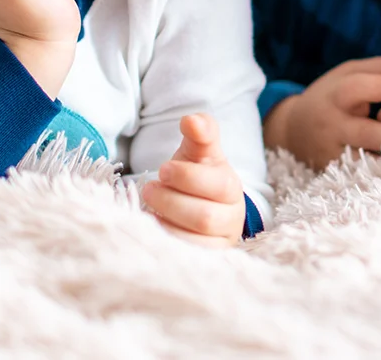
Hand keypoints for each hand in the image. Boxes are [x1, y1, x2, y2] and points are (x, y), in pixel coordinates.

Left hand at [142, 114, 245, 247]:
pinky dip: (165, 241)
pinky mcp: (204, 260)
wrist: (197, 208)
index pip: (218, 184)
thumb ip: (200, 133)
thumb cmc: (196, 179)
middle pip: (204, 216)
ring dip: (165, 221)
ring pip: (194, 240)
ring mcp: (219, 242)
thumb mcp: (198, 154)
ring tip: (149, 208)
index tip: (163, 169)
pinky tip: (154, 227)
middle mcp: (231, 217)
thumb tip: (192, 120)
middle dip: (170, 201)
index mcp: (231, 188)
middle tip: (149, 189)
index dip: (188, 177)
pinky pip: (185, 257)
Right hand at [264, 57, 380, 169]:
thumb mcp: (348, 74)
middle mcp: (333, 125)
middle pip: (364, 132)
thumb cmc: (331, 95)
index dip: (378, 87)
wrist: (293, 130)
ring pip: (364, 160)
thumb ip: (379, 68)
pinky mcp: (335, 172)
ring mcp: (334, 152)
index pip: (354, 90)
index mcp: (335, 95)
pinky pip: (362, 174)